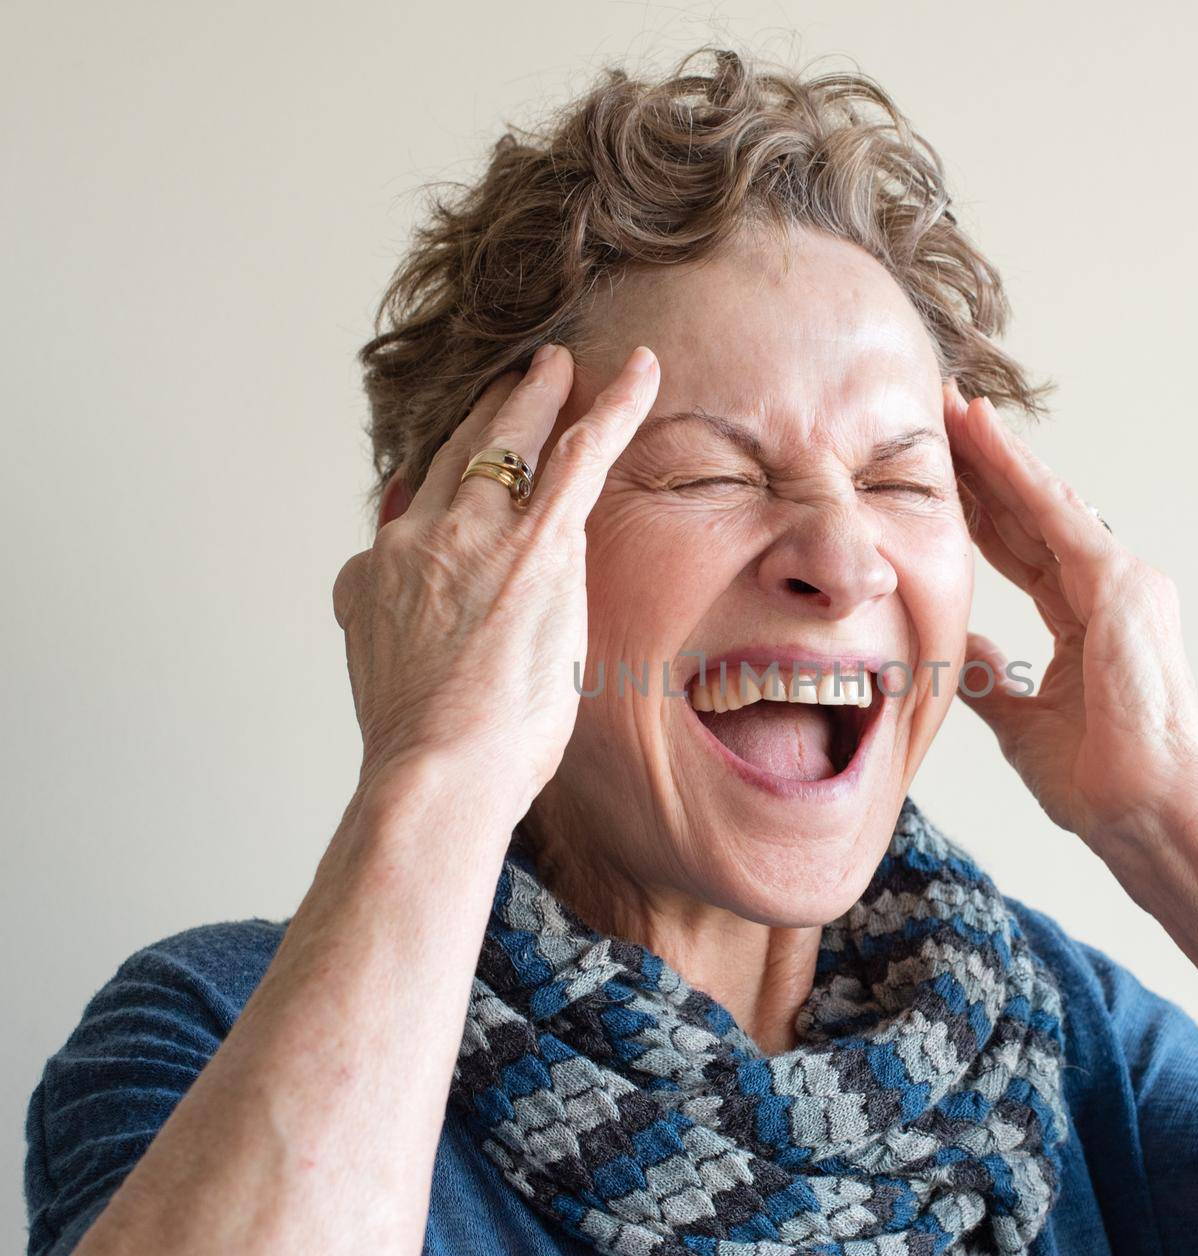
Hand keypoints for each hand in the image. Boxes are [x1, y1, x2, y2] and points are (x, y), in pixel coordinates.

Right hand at [332, 344, 659, 824]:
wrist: (435, 772)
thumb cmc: (426, 752)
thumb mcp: (387, 678)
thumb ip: (401, 632)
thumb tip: (418, 629)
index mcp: (380, 572)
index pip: (417, 510)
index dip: (446, 487)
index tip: (465, 472)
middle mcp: (419, 536)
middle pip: (457, 456)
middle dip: (491, 414)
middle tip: (519, 382)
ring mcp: (474, 532)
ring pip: (511, 440)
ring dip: (538, 394)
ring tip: (558, 365)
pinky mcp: (534, 540)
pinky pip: (579, 451)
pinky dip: (613, 406)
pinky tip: (643, 372)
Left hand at [944, 381, 1197, 859]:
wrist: (1146, 813)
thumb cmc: (1098, 782)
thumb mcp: (1021, 722)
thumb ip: (991, 678)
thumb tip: (960, 649)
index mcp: (1089, 622)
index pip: (1023, 552)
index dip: (981, 513)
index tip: (939, 478)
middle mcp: (1110, 592)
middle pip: (1032, 517)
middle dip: (985, 468)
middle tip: (941, 418)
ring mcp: (1122, 584)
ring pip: (1043, 505)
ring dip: (997, 456)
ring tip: (954, 410)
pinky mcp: (1120, 586)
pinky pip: (1058, 518)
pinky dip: (1019, 476)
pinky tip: (985, 438)